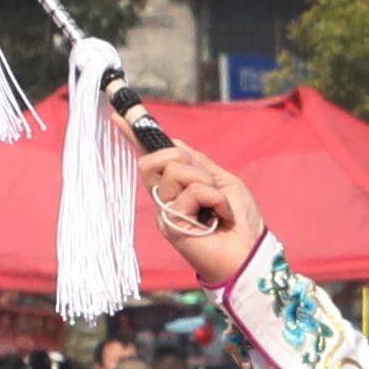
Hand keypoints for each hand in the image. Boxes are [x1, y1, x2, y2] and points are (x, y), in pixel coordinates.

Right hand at [144, 139, 264, 285]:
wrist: (251, 253)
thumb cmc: (241, 221)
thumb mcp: (223, 182)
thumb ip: (199, 164)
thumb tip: (175, 142)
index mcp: (175, 187)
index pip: (148, 157)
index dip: (134, 136)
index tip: (117, 115)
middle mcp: (164, 199)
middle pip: (155, 159)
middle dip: (183, 160)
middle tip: (208, 183)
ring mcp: (165, 213)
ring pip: (174, 172)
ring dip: (206, 184)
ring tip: (219, 206)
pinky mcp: (171, 225)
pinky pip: (192, 193)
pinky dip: (216, 200)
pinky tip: (221, 218)